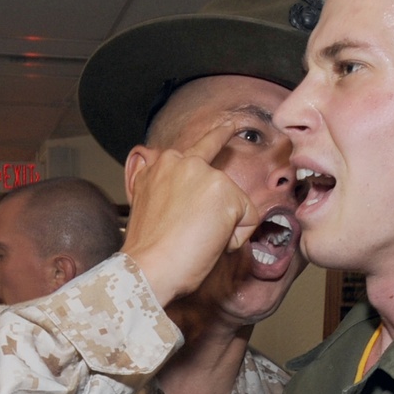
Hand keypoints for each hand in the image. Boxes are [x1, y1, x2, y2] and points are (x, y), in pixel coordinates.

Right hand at [122, 122, 259, 304]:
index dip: (219, 135)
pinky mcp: (224, 190)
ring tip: (196, 241)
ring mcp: (203, 173)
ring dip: (224, 227)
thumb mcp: (145, 208)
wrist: (148, 269)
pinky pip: (248, 220)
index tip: (230, 124)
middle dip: (222, 206)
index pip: (196, 147)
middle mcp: (180, 160)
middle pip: (222, 183)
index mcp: (158, 165)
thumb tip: (188, 199)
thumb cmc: (148, 252)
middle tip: (205, 218)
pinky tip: (210, 243)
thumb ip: (164, 190)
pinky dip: (236, 238)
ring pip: (235, 204)